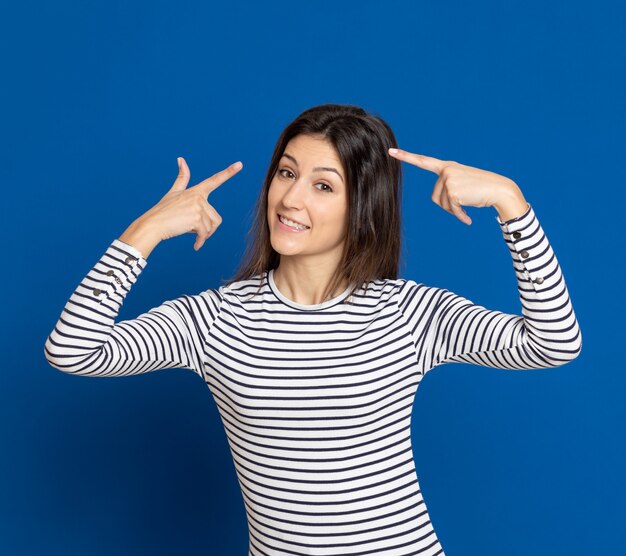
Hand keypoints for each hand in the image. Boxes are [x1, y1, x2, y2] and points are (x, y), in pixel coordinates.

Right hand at [138, 157, 242, 250]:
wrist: (153, 224)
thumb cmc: (163, 210)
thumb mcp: (174, 192)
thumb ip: (182, 177)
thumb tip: (181, 158)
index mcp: (196, 191)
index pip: (214, 180)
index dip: (228, 172)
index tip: (240, 164)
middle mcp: (199, 197)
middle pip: (216, 218)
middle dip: (208, 229)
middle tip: (194, 232)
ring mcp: (198, 207)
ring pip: (211, 227)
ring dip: (204, 235)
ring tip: (191, 235)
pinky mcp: (196, 218)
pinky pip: (205, 234)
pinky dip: (201, 242)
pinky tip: (195, 246)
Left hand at [388, 148, 521, 224]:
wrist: (499, 189)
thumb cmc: (481, 188)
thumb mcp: (462, 183)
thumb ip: (447, 186)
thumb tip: (438, 199)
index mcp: (447, 166)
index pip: (423, 161)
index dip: (406, 157)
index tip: (390, 152)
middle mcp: (446, 171)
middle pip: (434, 196)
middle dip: (447, 204)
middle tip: (463, 201)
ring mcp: (449, 180)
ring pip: (441, 204)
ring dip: (454, 210)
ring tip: (468, 203)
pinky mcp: (453, 191)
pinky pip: (451, 210)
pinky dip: (460, 216)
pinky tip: (468, 219)